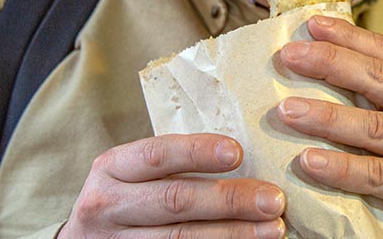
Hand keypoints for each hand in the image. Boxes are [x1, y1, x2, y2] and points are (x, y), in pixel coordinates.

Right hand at [59, 134, 287, 238]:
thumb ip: (167, 166)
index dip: (196, 153)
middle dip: (229, 200)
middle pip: (175, 200)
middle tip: (273, 198)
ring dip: (234, 234)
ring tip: (273, 228)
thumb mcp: (128, 174)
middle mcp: (109, 205)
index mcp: (110, 169)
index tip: (236, 151)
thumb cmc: (121, 199)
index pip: (155, 154)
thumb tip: (238, 155)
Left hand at [274, 14, 382, 238]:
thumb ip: (368, 89)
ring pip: (374, 128)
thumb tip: (309, 52)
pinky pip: (376, 175)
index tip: (310, 24)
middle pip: (378, 80)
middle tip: (289, 57)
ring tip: (287, 111)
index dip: (347, 36)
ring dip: (326, 118)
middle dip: (330, 63)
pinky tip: (308, 161)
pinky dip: (340, 167)